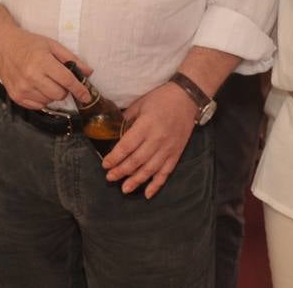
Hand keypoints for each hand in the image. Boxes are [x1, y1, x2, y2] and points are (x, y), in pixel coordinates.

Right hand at [0, 25, 90, 109]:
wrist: (2, 45)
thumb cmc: (28, 43)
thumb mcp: (52, 45)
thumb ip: (71, 58)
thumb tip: (88, 72)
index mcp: (42, 61)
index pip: (67, 80)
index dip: (79, 89)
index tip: (87, 96)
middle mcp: (31, 76)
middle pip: (59, 94)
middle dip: (64, 89)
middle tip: (58, 79)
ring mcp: (22, 88)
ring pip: (49, 101)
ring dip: (52, 94)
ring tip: (45, 80)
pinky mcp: (16, 96)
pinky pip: (38, 106)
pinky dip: (42, 99)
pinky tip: (37, 87)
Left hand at [102, 82, 197, 198]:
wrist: (187, 98)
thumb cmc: (161, 98)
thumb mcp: (140, 104)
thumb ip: (127, 118)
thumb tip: (113, 130)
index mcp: (146, 126)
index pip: (126, 146)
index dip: (114, 158)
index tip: (105, 164)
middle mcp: (157, 139)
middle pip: (136, 161)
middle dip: (121, 171)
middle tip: (110, 177)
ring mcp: (168, 148)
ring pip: (150, 170)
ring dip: (136, 181)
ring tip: (124, 188)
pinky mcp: (176, 154)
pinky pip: (166, 172)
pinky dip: (156, 184)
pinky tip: (147, 193)